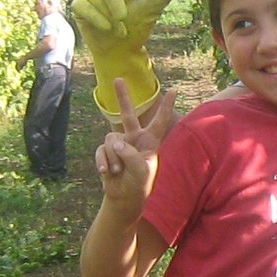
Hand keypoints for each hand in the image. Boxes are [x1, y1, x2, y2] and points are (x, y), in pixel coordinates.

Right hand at [70, 0, 180, 115]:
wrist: (119, 49)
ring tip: (117, 28)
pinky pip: (84, 7)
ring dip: (108, 17)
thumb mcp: (150, 12)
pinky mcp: (80, 4)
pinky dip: (96, 20)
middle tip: (124, 21)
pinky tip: (104, 28)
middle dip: (115, 4)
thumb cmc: (137, 27)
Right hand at [93, 79, 173, 206]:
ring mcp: (119, 144)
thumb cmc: (139, 184)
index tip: (174, 90)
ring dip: (114, 158)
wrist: (124, 197)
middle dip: (122, 96)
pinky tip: (106, 172)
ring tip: (119, 171)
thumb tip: (114, 142)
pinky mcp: (106, 151)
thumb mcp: (141, 170)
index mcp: (150, 141)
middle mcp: (134, 138)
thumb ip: (130, 154)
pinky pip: (101, 150)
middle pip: (127, 114)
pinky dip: (103, 161)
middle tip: (118, 78)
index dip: (166, 106)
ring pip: (111, 140)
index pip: (159, 121)